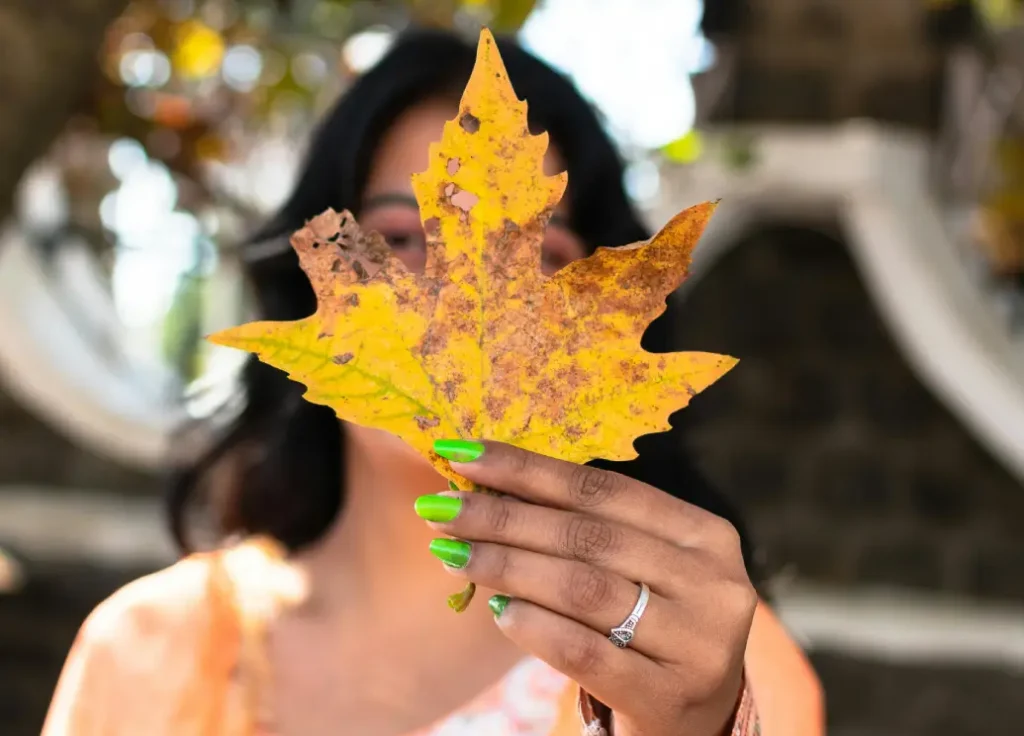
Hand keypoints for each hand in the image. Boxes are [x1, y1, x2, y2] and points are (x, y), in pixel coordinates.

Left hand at [417, 440, 756, 735]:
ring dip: (506, 565)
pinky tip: (496, 610)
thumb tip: (485, 485)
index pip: (602, 489)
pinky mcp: (669, 695)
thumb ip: (584, 531)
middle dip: (502, 516)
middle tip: (439, 507)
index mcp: (704, 534)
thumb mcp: (639, 570)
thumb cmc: (652, 629)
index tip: (462, 455)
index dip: (527, 469)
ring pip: (582, 588)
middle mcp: (712, 582)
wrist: (695, 721)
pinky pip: (584, 651)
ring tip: (451, 552)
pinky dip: (533, 625)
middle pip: (587, 535)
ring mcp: (697, 643)